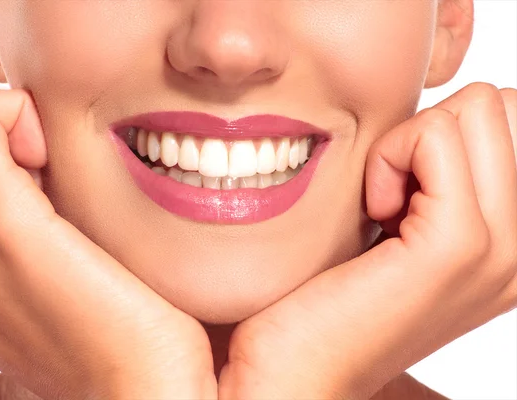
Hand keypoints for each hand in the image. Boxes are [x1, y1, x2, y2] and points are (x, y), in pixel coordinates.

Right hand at [0, 82, 216, 399]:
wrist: (135, 390)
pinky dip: (15, 114)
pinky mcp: (2, 228)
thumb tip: (22, 159)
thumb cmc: (103, 324)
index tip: (25, 172)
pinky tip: (52, 161)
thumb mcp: (32, 271)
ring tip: (41, 163)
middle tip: (32, 158)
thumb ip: (7, 221)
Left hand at [218, 83, 516, 398]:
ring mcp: (503, 248)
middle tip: (390, 194)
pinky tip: (372, 212)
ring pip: (476, 108)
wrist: (299, 365)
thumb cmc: (335, 291)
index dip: (443, 136)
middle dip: (428, 134)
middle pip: (496, 106)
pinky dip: (388, 158)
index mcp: (515, 239)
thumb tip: (442, 118)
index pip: (508, 120)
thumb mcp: (403, 226)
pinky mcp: (457, 245)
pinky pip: (434, 136)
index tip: (403, 192)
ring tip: (381, 207)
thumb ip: (438, 179)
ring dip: (407, 145)